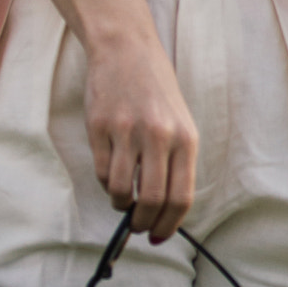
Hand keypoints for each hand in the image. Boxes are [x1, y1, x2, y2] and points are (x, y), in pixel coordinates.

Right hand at [83, 23, 198, 240]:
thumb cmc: (156, 90)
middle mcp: (159, 135)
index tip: (158, 237)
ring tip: (123, 200)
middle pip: (152, 200)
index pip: (181, 197)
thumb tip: (165, 210)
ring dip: (121, 205)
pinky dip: (106, 184)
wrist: (127, 49)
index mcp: (185, 137)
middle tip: (137, 226)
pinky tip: (111, 177)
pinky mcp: (101, 127)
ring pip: (122, 191)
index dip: (169, 225)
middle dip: (143, 223)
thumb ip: (176, 162)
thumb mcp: (179, 122)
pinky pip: (102, 172)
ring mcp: (129, 131)